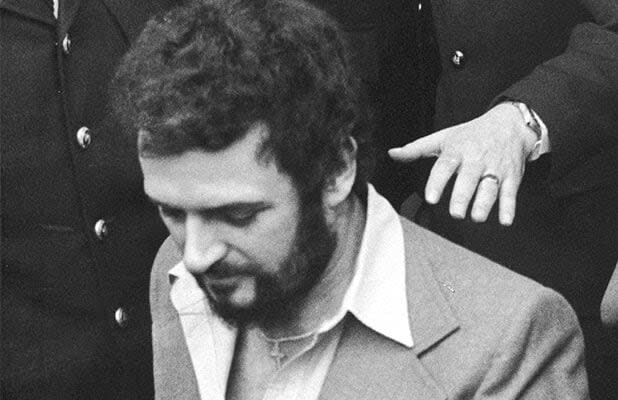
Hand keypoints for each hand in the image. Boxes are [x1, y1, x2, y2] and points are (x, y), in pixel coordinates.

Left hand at [389, 103, 537, 225]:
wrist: (510, 124)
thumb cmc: (471, 134)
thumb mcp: (443, 137)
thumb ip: (416, 149)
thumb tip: (392, 154)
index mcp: (457, 150)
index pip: (445, 166)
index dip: (438, 182)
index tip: (431, 198)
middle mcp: (476, 159)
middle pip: (468, 179)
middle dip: (462, 196)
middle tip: (455, 213)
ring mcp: (495, 168)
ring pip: (490, 187)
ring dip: (484, 203)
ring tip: (477, 217)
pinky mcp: (511, 176)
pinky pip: (510, 192)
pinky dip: (509, 207)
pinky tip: (505, 220)